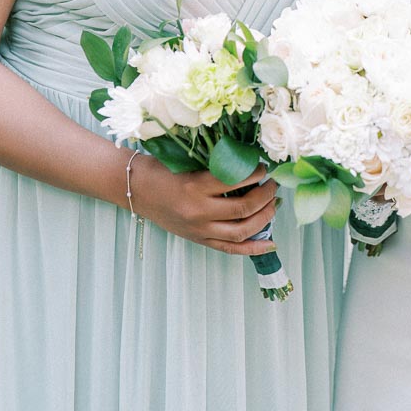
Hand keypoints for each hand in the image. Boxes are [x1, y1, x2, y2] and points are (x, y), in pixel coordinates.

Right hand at [130, 158, 278, 255]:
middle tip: (273, 185)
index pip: (236, 181)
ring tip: (273, 204)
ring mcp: (199, 229)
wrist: (136, 189)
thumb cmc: (162, 169)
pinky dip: (253, 248)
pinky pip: (230, 249)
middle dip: (265, 196)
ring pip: (241, 231)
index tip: (263, 167)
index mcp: (195, 186)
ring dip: (264, 218)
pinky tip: (270, 244)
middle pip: (243, 209)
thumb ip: (215, 165)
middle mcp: (198, 211)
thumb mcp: (188, 162)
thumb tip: (249, 163)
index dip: (256, 174)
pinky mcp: (199, 240)